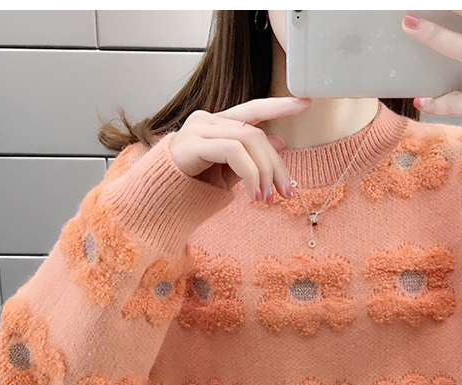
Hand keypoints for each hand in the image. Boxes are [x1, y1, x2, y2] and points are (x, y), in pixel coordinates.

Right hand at [168, 96, 311, 201]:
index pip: (253, 110)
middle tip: (286, 192)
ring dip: (264, 173)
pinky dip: (250, 173)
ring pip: (248, 140)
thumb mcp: (228, 175)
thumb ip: (251, 159)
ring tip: (266, 199)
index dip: (279, 105)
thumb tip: (280, 143)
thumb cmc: (189, 190)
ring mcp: (198, 129)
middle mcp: (207, 121)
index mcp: (216, 126)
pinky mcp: (192, 144)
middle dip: (276, 165)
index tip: (306, 103)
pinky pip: (233, 151)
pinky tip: (253, 195)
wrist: (156, 204)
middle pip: (256, 134)